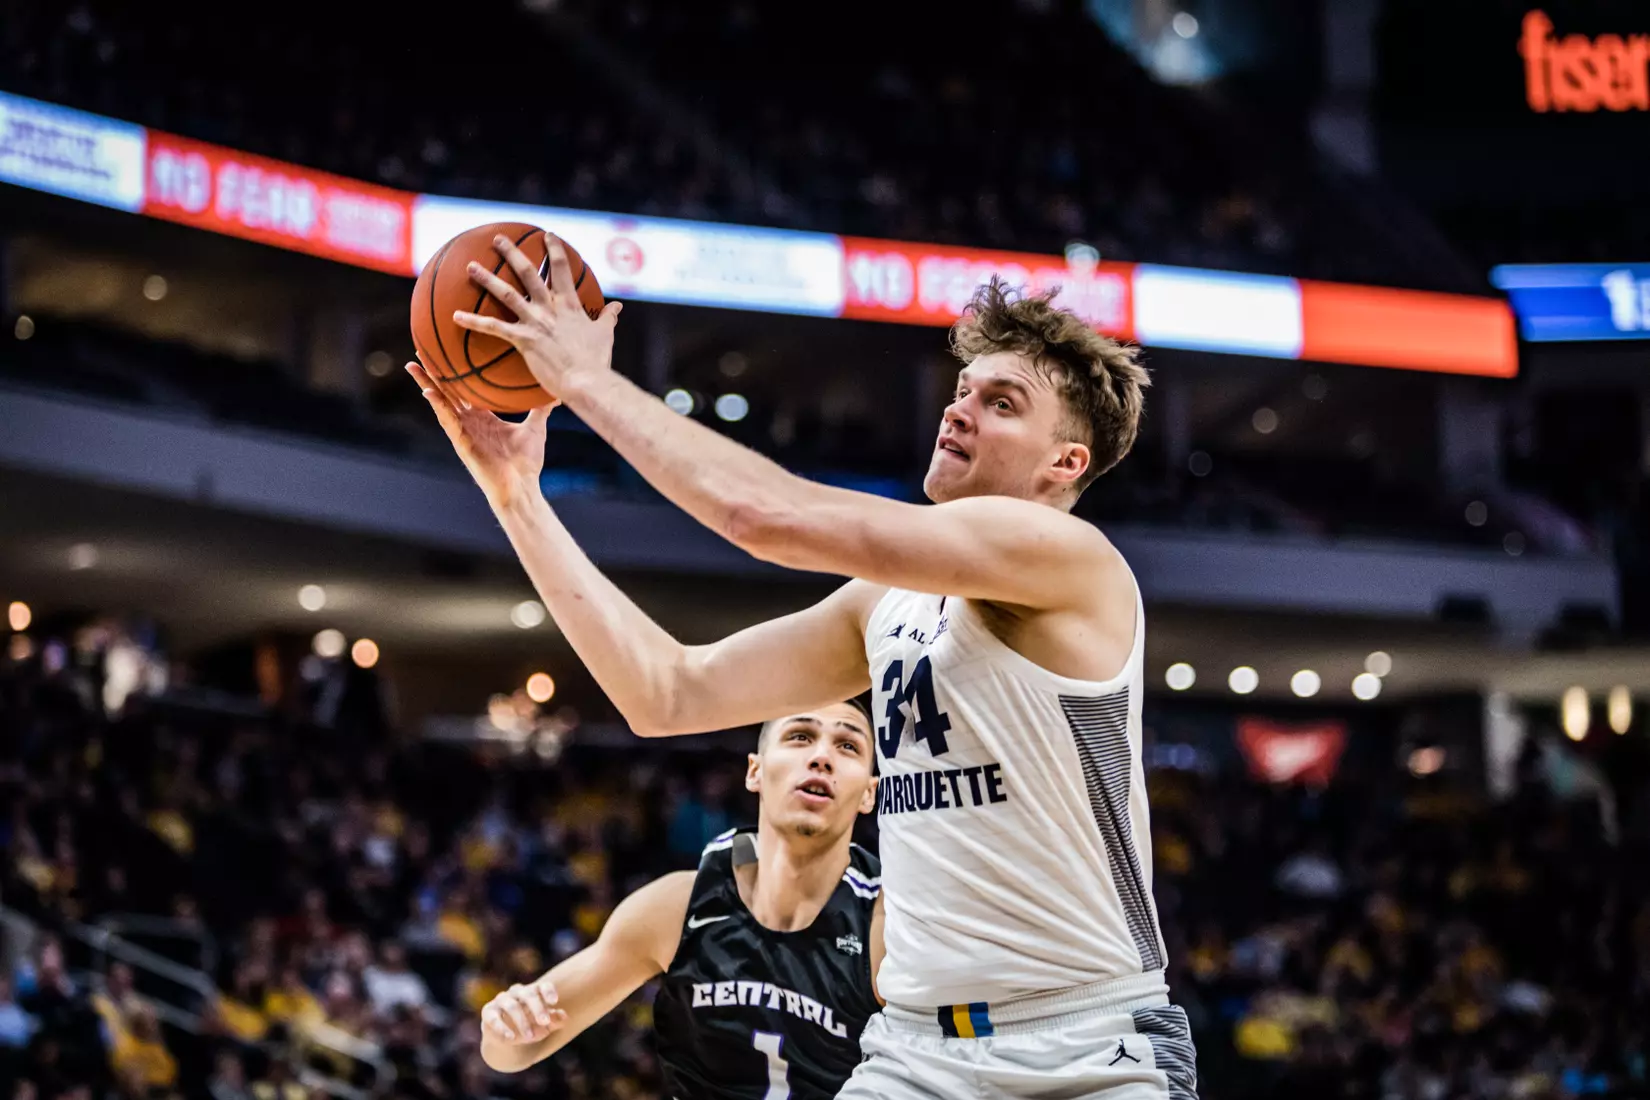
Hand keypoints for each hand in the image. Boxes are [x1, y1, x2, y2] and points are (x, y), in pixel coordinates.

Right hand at [406, 359, 550, 510]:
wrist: (521, 486)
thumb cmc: (526, 462)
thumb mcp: (535, 428)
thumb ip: (541, 409)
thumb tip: (555, 393)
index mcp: (483, 417)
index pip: (465, 390)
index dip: (455, 373)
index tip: (448, 353)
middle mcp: (469, 421)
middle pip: (447, 391)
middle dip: (433, 372)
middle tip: (420, 349)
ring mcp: (463, 431)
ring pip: (440, 402)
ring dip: (426, 383)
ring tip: (412, 365)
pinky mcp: (461, 442)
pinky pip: (447, 420)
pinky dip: (438, 406)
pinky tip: (428, 392)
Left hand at [453, 233, 623, 399]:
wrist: (588, 381)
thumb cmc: (597, 362)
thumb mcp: (605, 335)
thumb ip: (608, 318)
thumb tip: (617, 307)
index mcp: (570, 305)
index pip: (560, 270)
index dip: (554, 250)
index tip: (547, 235)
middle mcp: (550, 308)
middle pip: (528, 273)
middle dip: (512, 253)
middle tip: (497, 239)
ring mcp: (535, 322)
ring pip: (506, 294)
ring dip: (487, 278)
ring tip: (470, 266)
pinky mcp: (523, 339)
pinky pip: (493, 328)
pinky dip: (473, 321)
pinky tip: (456, 315)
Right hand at [480, 978, 567, 1045]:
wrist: (507, 1037)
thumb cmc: (531, 1026)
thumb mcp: (544, 1025)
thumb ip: (555, 1020)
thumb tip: (564, 1017)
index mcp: (532, 992)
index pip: (541, 987)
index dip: (548, 992)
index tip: (555, 1002)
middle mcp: (517, 992)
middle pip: (528, 994)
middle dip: (537, 1008)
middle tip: (545, 1022)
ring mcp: (501, 1000)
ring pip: (512, 1006)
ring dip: (522, 1022)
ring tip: (531, 1037)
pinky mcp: (488, 1012)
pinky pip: (494, 1018)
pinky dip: (502, 1028)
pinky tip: (511, 1038)